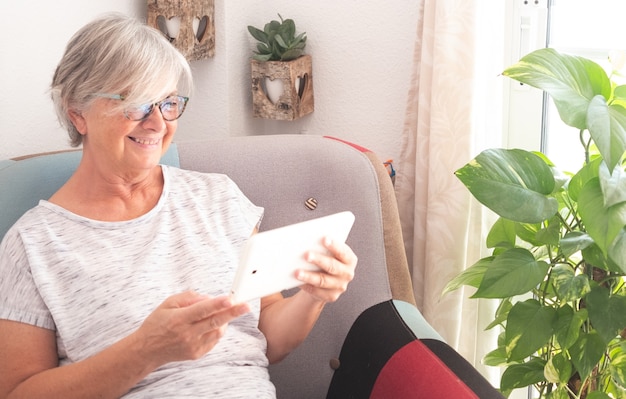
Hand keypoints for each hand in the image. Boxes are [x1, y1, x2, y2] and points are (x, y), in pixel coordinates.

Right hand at [135, 291, 249, 365]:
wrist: (147, 350)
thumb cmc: (158, 322)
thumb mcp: (168, 303)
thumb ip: (190, 297)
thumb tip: (209, 297)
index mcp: (179, 319)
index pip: (202, 310)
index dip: (217, 304)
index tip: (231, 298)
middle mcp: (187, 334)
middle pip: (215, 322)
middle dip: (233, 313)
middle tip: (246, 306)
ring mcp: (193, 346)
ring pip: (217, 332)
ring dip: (225, 320)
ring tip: (223, 312)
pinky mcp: (197, 354)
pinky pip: (214, 340)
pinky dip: (217, 329)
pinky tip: (212, 324)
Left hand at [295, 237, 357, 302]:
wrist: (327, 278)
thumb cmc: (326, 259)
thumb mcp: (329, 252)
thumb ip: (323, 247)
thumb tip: (307, 242)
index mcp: (349, 259)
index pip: (342, 252)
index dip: (334, 245)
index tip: (324, 239)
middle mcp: (347, 273)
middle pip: (332, 266)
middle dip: (319, 260)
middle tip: (306, 255)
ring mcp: (340, 286)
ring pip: (323, 281)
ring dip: (309, 276)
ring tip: (297, 272)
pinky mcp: (331, 295)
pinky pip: (317, 291)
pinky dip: (307, 286)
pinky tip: (297, 281)